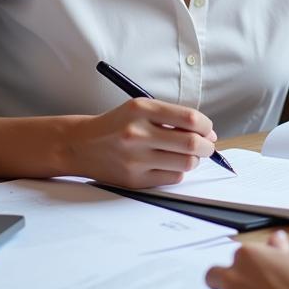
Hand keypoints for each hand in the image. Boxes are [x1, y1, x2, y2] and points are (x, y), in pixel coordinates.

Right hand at [66, 98, 217, 188]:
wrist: (81, 145)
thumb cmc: (118, 124)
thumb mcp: (141, 108)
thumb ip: (172, 117)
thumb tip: (208, 133)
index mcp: (141, 108)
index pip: (189, 118)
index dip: (206, 126)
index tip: (207, 129)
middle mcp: (138, 133)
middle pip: (191, 143)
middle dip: (207, 146)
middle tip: (207, 146)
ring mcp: (135, 158)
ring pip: (185, 163)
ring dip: (195, 160)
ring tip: (189, 155)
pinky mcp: (134, 180)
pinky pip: (172, 178)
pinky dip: (179, 172)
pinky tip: (170, 164)